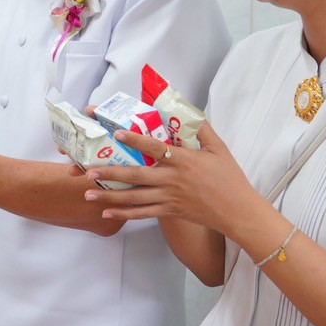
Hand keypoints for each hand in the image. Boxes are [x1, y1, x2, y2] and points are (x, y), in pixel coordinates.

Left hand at [80, 122, 263, 231]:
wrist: (237, 211)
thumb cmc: (229, 178)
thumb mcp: (219, 149)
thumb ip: (203, 129)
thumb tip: (189, 110)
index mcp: (183, 160)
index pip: (155, 147)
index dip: (135, 140)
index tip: (117, 134)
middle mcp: (172, 179)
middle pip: (135, 175)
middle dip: (110, 173)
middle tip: (88, 171)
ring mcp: (169, 197)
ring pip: (134, 197)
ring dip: (109, 196)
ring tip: (88, 193)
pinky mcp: (169, 212)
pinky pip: (142, 214)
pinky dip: (124, 214)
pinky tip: (107, 213)